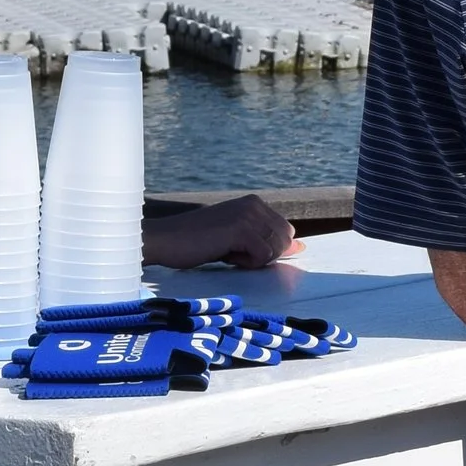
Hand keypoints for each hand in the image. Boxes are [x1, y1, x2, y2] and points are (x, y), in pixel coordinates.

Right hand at [146, 193, 297, 271]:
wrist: (165, 240)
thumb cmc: (197, 242)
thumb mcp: (237, 238)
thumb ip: (267, 240)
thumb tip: (300, 247)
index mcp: (255, 202)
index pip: (286, 231)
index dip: (268, 249)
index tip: (241, 249)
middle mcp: (255, 204)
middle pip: (285, 241)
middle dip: (264, 255)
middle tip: (233, 251)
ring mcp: (248, 214)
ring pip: (276, 249)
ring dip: (254, 259)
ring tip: (227, 251)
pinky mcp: (241, 229)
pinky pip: (263, 256)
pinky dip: (246, 263)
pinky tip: (224, 253)